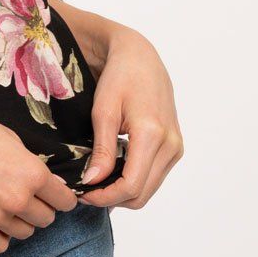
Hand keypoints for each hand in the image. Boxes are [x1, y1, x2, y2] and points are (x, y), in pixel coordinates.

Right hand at [0, 102, 79, 253]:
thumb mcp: (9, 137)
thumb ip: (28, 163)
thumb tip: (39, 179)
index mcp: (32, 174)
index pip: (65, 201)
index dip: (61, 195)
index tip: (54, 193)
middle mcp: (17, 200)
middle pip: (46, 219)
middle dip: (40, 207)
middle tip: (27, 194)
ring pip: (24, 233)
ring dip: (20, 221)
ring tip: (6, 203)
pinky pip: (0, 245)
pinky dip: (0, 235)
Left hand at [77, 26, 183, 208]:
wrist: (140, 57)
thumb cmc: (119, 77)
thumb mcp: (103, 111)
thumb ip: (102, 150)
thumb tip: (93, 182)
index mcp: (152, 135)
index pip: (131, 186)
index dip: (104, 197)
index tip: (81, 194)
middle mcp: (171, 145)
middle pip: (141, 194)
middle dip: (111, 199)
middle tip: (84, 191)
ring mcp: (176, 148)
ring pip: (148, 189)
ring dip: (122, 193)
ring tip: (95, 182)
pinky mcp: (175, 147)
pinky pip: (154, 177)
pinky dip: (133, 181)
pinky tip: (112, 172)